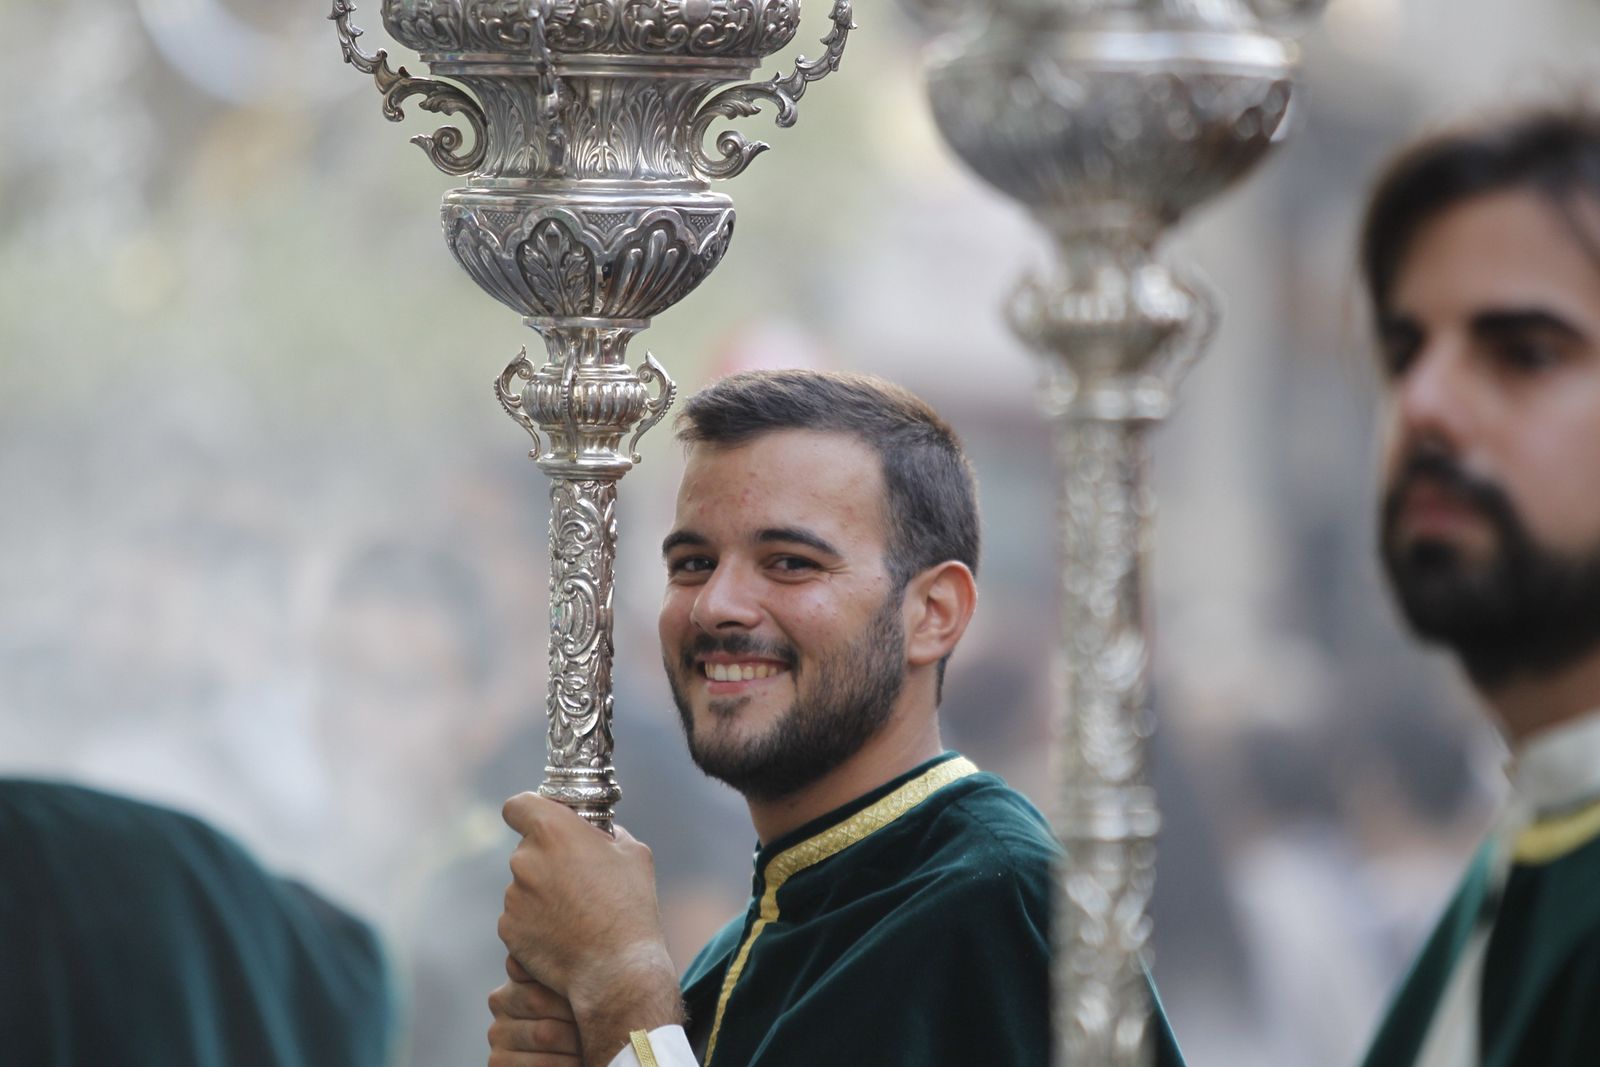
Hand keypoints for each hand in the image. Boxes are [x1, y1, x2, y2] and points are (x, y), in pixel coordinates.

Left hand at [499, 796, 683, 1065]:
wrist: (615, 970)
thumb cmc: (630, 907)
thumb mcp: (633, 853)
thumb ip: (605, 832)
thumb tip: (594, 832)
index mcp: (554, 831)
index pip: (518, 805)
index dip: (529, 811)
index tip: (541, 821)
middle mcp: (525, 860)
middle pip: (527, 848)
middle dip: (547, 859)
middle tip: (577, 878)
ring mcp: (513, 897)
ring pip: (523, 884)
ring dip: (542, 892)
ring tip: (576, 913)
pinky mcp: (508, 929)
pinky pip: (519, 916)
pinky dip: (535, 921)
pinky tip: (564, 933)